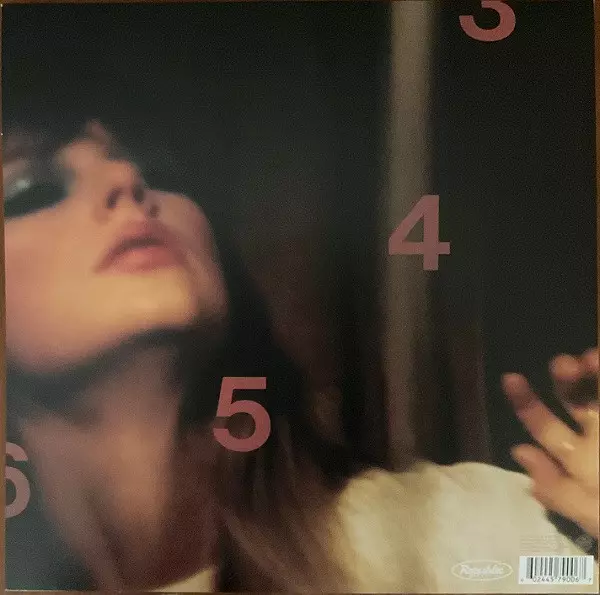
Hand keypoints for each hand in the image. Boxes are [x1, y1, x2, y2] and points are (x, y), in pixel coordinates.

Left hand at [502, 348, 598, 538]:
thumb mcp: (595, 515)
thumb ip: (559, 489)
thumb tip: (519, 451)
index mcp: (581, 462)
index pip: (547, 428)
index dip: (527, 405)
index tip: (511, 379)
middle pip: (577, 399)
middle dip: (566, 377)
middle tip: (564, 364)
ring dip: (596, 369)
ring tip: (592, 359)